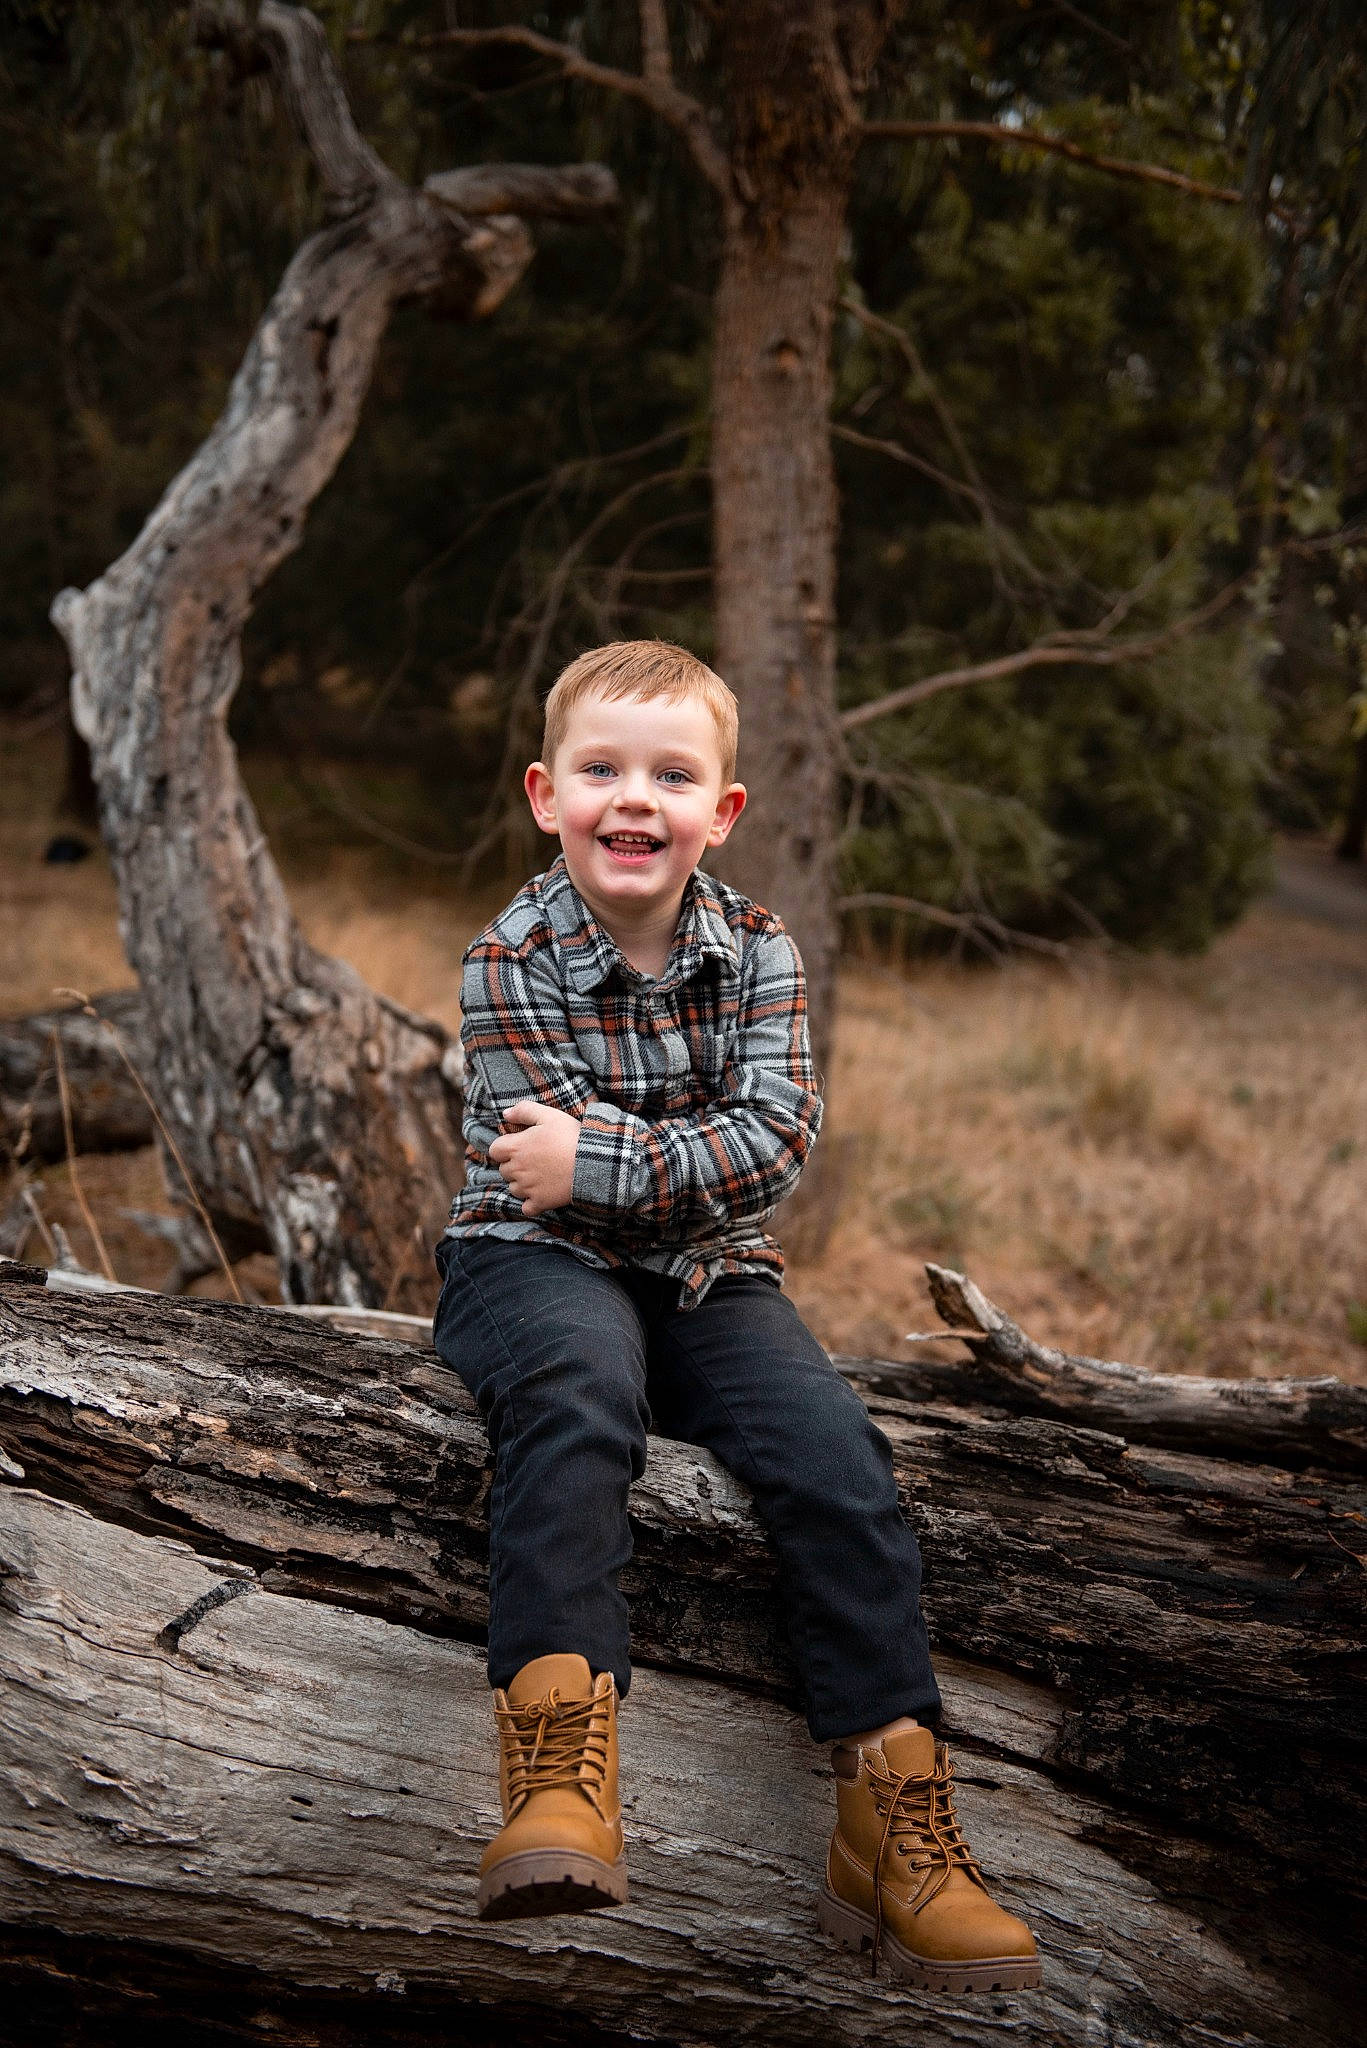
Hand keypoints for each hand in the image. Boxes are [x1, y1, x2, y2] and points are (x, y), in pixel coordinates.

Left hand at [488, 1100, 581, 1216]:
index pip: (495, 1150)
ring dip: (521, 1183)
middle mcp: (517, 1170)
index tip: (519, 1145)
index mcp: (516, 1148)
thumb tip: (505, 1113)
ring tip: (540, 1175)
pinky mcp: (540, 1202)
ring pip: (513, 1189)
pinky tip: (541, 1194)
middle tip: (533, 1159)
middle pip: (504, 1170)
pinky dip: (530, 1203)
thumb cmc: (570, 1136)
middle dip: (514, 1165)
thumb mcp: (549, 1115)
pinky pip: (526, 1208)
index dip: (505, 1147)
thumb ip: (524, 1110)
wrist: (592, 1162)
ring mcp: (527, 1188)